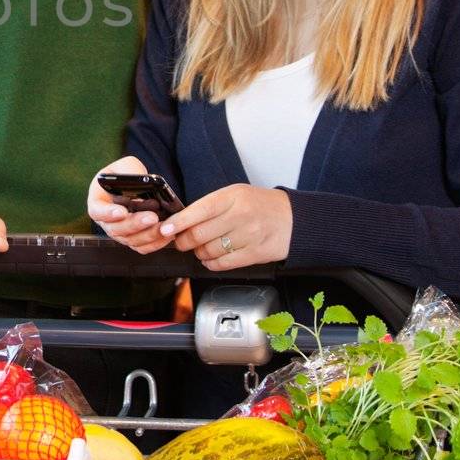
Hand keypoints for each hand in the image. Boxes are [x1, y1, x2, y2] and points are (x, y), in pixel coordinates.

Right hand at [88, 156, 173, 254]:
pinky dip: (156, 242)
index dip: (108, 213)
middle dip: (135, 224)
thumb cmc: (126, 173)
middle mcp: (106, 221)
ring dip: (149, 235)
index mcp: (98, 201)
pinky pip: (143, 247)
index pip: (97, 211)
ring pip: (131, 240)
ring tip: (164, 225)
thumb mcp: (125, 165)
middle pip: (116, 229)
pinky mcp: (134, 239)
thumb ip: (130, 171)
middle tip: (152, 217)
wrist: (136, 185)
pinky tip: (168, 234)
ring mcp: (120, 232)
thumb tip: (141, 182)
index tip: (121, 211)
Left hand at [160, 184, 292, 270]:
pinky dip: (211, 264)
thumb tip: (181, 222)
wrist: (294, 219)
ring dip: (199, 253)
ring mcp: (249, 235)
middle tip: (181, 242)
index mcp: (232, 197)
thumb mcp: (236, 195)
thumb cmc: (259, 206)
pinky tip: (212, 259)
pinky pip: (223, 263)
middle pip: (199, 234)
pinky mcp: (255, 253)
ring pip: (209, 251)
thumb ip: (210, 206)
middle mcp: (240, 215)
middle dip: (184, 241)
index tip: (165, 229)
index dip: (178, 223)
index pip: (198, 211)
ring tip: (201, 249)